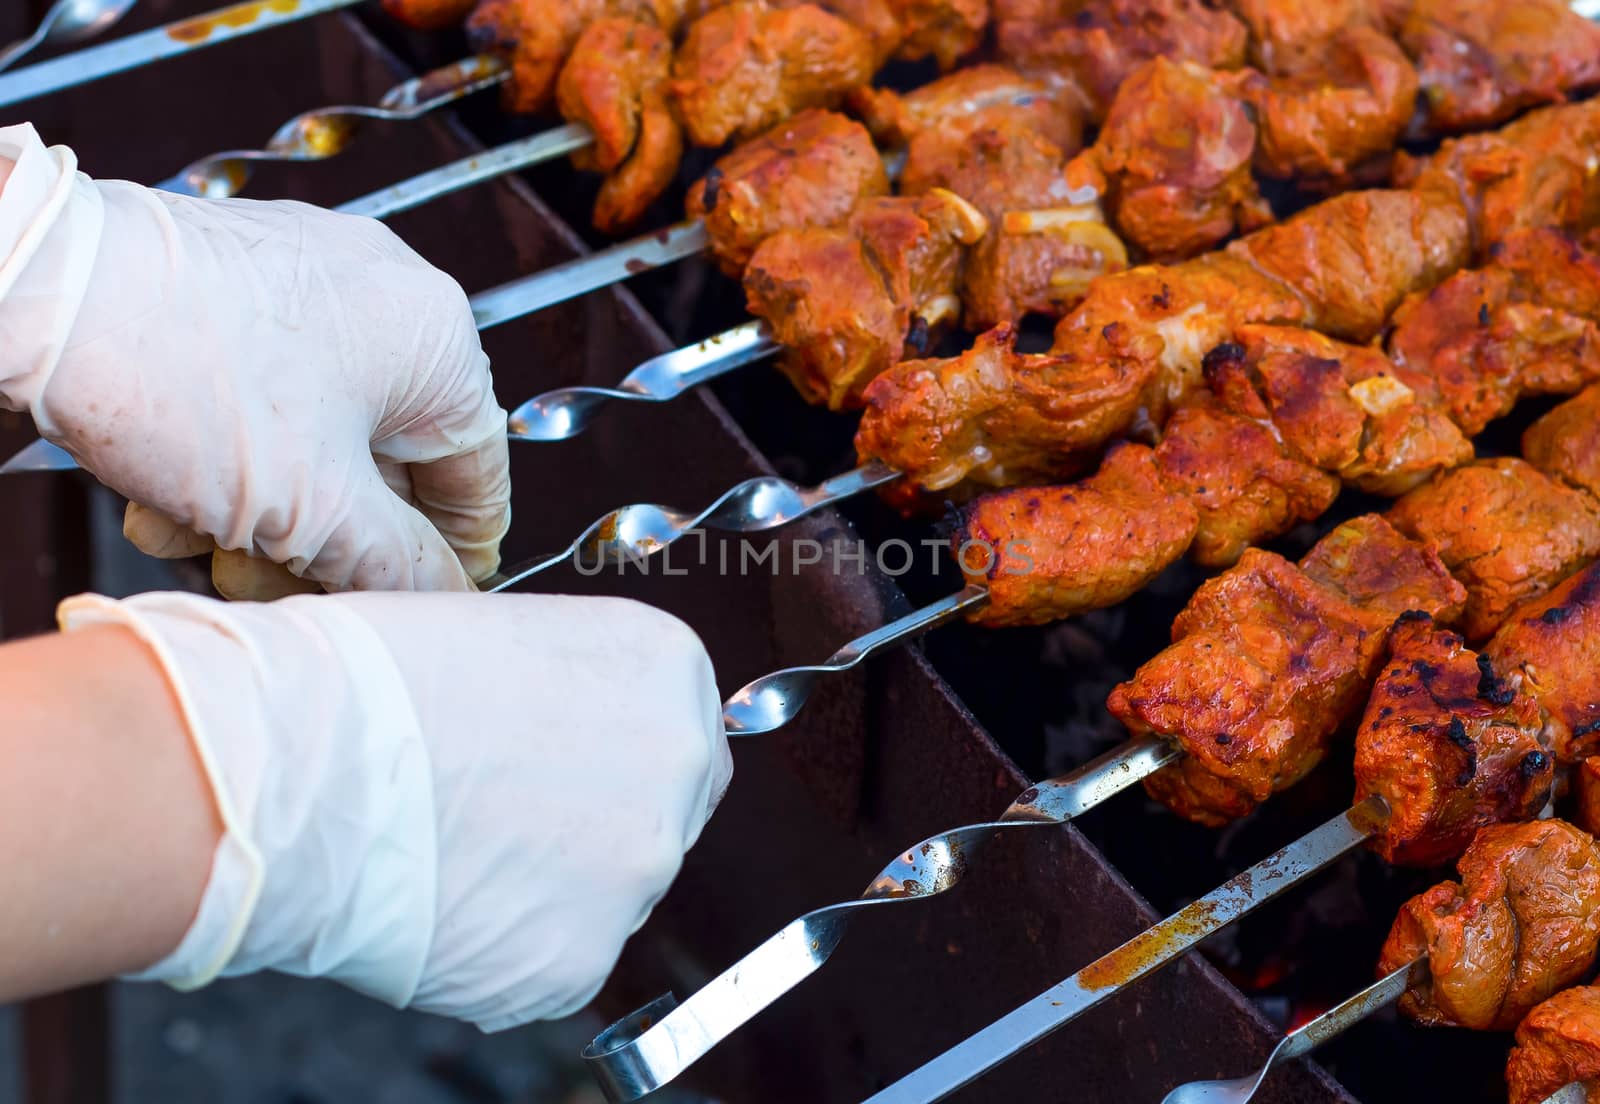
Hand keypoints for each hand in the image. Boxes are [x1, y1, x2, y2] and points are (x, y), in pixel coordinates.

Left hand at [0, 123, 509, 595]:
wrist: (35, 291)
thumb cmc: (177, 370)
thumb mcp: (313, 509)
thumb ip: (398, 564)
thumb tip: (440, 591)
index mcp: (434, 338)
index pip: (476, 475)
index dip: (444, 554)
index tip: (408, 596)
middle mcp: (385, 294)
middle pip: (387, 463)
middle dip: (322, 538)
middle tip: (268, 580)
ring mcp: (310, 279)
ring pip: (319, 436)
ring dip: (265, 508)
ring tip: (194, 535)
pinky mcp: (243, 280)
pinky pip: (268, 392)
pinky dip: (231, 453)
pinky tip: (169, 490)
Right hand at [59, 589, 730, 1029]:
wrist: (295, 759)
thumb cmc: (372, 675)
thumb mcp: (507, 639)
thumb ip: (574, 692)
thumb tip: (573, 736)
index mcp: (669, 665)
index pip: (677, 731)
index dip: (610, 756)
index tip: (556, 767)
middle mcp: (681, 762)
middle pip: (661, 815)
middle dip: (596, 824)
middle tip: (504, 820)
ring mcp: (641, 868)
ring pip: (609, 894)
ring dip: (550, 888)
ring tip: (449, 855)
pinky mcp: (582, 958)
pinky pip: (556, 962)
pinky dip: (506, 949)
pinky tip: (441, 903)